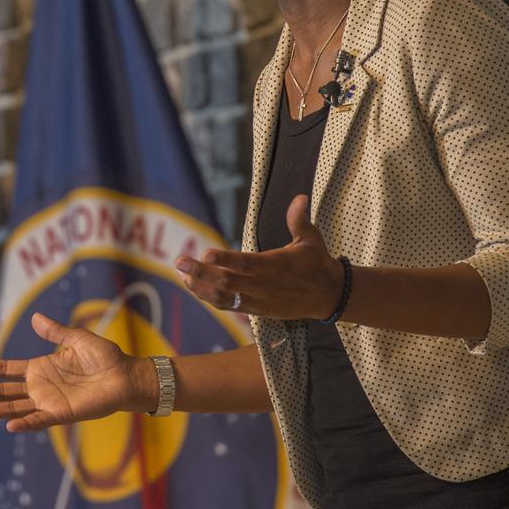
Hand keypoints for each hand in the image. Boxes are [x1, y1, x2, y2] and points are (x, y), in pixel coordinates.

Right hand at [0, 312, 151, 431]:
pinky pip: (38, 420)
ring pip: (13, 408)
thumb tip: (35, 318)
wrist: (125, 375)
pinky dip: (24, 423)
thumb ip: (55, 332)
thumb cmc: (104, 357)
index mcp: (40, 368)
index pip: (6, 369)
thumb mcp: (77, 338)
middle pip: (2, 391)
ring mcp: (48, 401)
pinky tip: (8, 424)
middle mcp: (39, 387)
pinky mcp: (61, 414)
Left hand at [175, 193, 343, 319]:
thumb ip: (299, 220)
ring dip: (200, 287)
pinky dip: (209, 298)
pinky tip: (194, 287)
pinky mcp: (256, 310)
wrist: (328, 297)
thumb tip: (300, 197)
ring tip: (182, 276)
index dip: (225, 261)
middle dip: (201, 273)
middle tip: (179, 262)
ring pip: (224, 298)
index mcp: (275, 266)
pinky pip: (229, 305)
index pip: (246, 264)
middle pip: (228, 283)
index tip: (205, 254)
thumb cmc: (317, 264)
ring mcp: (258, 301)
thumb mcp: (312, 240)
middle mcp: (264, 286)